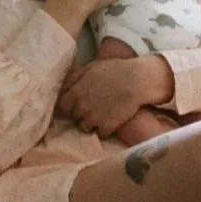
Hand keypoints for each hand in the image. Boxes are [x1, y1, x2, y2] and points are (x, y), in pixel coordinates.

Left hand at [58, 55, 173, 138]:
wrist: (136, 81)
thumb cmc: (115, 70)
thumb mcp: (91, 67)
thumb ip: (75, 76)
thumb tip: (65, 85)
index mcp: (76, 92)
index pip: (63, 105)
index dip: (70, 104)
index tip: (77, 103)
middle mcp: (81, 107)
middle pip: (74, 117)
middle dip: (81, 113)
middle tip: (92, 108)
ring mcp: (93, 118)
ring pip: (85, 127)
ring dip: (91, 124)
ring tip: (101, 117)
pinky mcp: (106, 127)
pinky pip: (100, 134)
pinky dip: (104, 130)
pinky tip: (110, 123)